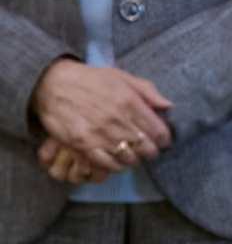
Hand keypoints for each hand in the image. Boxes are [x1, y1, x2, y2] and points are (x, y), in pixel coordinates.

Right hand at [29, 60, 171, 179]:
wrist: (52, 84)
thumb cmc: (90, 79)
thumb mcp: (121, 76)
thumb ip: (147, 91)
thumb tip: (168, 105)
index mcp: (130, 103)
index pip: (159, 131)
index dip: (164, 139)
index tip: (162, 140)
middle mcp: (118, 120)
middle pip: (147, 148)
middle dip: (150, 150)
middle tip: (145, 148)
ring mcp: (100, 134)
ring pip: (129, 159)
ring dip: (132, 159)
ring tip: (130, 154)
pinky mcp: (83, 145)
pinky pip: (106, 164)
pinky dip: (114, 166)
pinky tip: (115, 161)